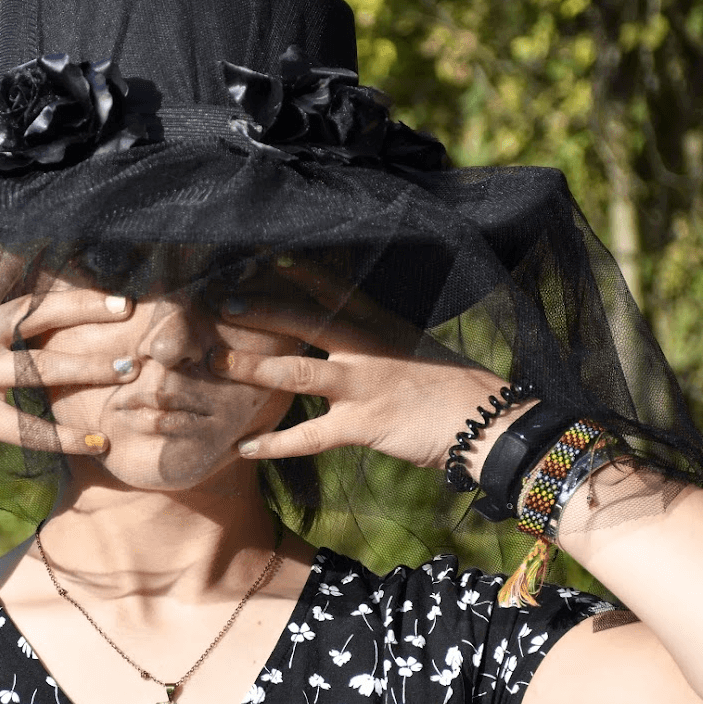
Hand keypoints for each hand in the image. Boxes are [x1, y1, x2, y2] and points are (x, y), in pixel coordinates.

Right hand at [0, 250, 139, 461]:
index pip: (6, 268)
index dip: (44, 249)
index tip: (81, 230)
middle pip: (36, 313)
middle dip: (83, 307)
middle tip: (126, 305)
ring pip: (40, 369)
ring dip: (87, 369)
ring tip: (128, 370)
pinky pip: (26, 430)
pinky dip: (65, 439)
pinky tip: (99, 443)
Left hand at [211, 261, 516, 471]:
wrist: (489, 425)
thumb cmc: (454, 390)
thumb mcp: (417, 350)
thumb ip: (381, 340)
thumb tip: (350, 337)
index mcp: (382, 324)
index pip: (334, 287)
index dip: (297, 271)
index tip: (263, 256)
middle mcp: (368, 347)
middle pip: (304, 318)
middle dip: (261, 308)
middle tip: (220, 303)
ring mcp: (363, 385)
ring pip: (294, 371)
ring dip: (250, 366)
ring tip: (213, 362)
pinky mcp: (363, 425)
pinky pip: (306, 436)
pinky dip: (271, 443)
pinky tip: (241, 447)